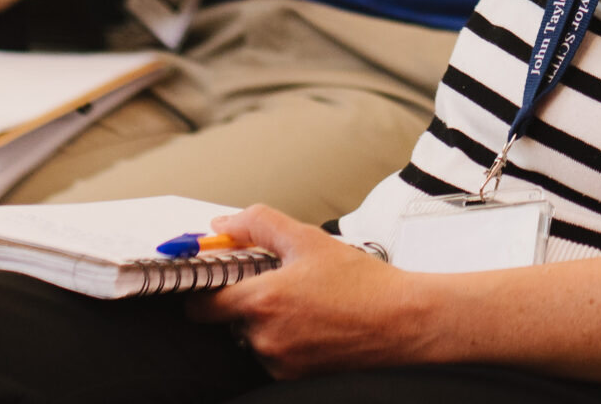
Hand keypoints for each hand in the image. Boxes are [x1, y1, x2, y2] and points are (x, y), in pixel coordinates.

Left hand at [190, 205, 424, 377]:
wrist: (400, 320)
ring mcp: (277, 360)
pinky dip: (283, 337)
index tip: (219, 275)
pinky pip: (271, 353)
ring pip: (251, 335)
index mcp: (262, 301)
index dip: (206, 287)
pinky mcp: (292, 376)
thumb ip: (259, 225)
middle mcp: (264, 336)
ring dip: (265, 319)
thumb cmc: (362, 282)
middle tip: (277, 280)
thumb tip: (223, 225)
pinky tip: (312, 320)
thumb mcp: (309, 239)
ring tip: (303, 301)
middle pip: (227, 318)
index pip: (200, 305)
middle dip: (245, 298)